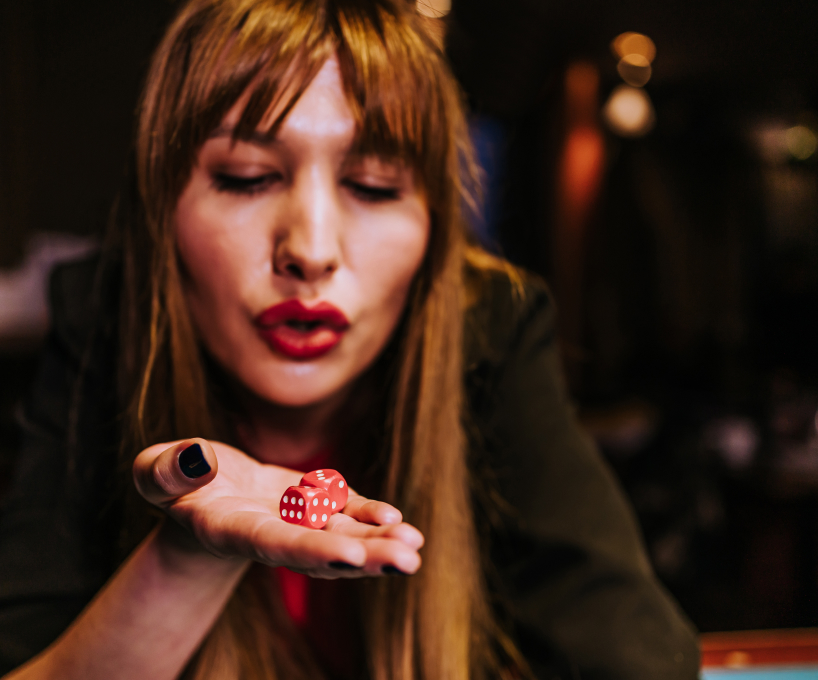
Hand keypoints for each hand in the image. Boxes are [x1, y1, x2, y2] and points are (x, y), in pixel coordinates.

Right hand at [133, 438, 422, 578]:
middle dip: (365, 557)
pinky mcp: (310, 502)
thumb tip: (195, 459)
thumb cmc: (170, 482)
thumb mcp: (154, 472)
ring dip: (379, 543)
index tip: (349, 555)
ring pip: (342, 536)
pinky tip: (397, 520)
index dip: (311, 550)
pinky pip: (344, 513)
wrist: (197, 492)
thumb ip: (167, 470)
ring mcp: (294, 521)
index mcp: (231, 530)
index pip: (275, 544)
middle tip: (408, 562)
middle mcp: (270, 534)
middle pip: (321, 552)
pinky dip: (369, 515)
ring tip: (415, 547)